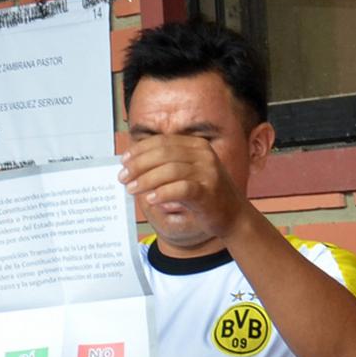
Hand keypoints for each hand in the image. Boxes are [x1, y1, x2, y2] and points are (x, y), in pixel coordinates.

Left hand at [120, 134, 248, 238]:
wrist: (232, 215)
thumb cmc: (203, 194)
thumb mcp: (186, 173)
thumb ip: (165, 165)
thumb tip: (131, 164)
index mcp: (196, 146)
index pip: (162, 141)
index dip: (139, 150)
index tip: (123, 161)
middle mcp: (204, 155)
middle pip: (163, 153)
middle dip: (138, 165)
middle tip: (123, 177)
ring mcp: (208, 172)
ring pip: (169, 170)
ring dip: (145, 180)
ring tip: (131, 189)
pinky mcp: (208, 191)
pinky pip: (181, 188)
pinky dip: (162, 193)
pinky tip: (150, 199)